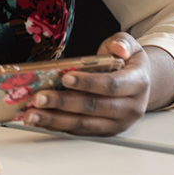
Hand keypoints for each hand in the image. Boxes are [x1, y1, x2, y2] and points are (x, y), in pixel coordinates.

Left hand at [22, 33, 173, 135]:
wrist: (141, 84)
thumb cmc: (129, 63)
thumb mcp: (130, 46)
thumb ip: (122, 43)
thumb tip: (118, 49)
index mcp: (137, 84)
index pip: (112, 85)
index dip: (88, 83)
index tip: (65, 78)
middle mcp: (130, 108)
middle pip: (93, 107)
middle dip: (63, 103)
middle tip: (38, 98)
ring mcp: (117, 123)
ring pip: (84, 124)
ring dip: (55, 120)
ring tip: (32, 114)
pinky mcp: (104, 131)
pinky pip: (79, 131)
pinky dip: (57, 126)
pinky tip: (40, 119)